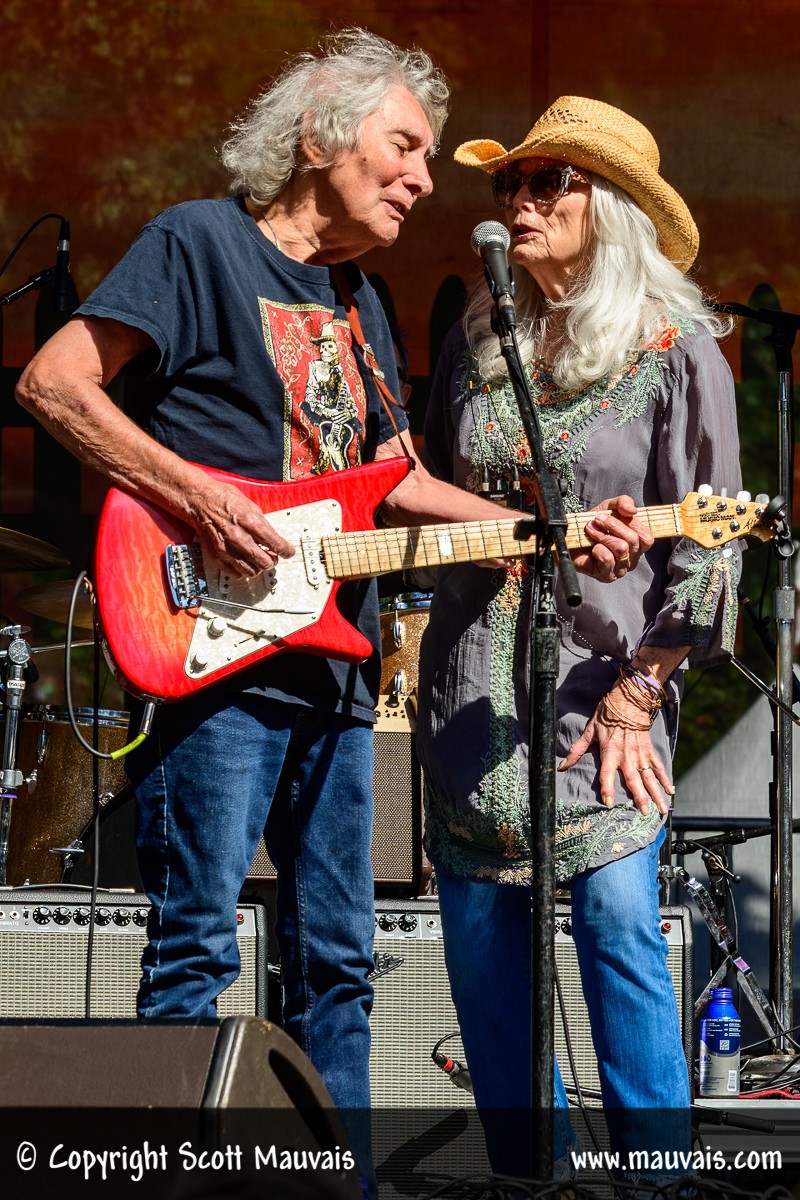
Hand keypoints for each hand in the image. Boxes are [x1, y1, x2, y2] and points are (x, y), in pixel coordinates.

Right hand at [191, 480, 294, 577]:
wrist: (198, 500)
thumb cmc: (222, 498)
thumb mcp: (250, 505)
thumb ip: (262, 524)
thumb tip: (272, 537)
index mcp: (250, 522)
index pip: (276, 544)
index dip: (286, 551)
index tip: (288, 552)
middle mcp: (239, 538)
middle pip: (265, 562)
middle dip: (273, 560)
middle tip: (273, 556)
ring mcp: (227, 549)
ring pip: (252, 571)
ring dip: (258, 567)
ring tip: (259, 560)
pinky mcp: (217, 556)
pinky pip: (235, 573)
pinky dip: (243, 570)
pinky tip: (244, 562)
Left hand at [559, 685, 673, 814]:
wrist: (629, 699)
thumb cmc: (607, 714)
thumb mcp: (590, 731)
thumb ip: (577, 750)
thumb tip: (562, 765)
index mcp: (610, 751)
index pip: (607, 774)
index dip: (607, 788)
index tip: (609, 803)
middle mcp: (627, 756)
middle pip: (634, 780)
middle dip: (640, 798)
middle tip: (645, 813)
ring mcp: (640, 754)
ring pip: (650, 778)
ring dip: (656, 794)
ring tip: (662, 809)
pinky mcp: (649, 750)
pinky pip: (658, 767)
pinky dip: (665, 779)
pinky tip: (670, 791)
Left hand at [573, 494, 653, 581]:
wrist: (571, 537)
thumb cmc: (594, 524)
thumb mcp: (609, 507)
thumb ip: (624, 503)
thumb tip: (632, 510)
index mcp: (637, 544)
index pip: (646, 537)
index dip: (632, 523)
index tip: (614, 513)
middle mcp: (632, 558)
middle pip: (633, 540)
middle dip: (613, 526)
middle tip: (596, 520)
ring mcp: (621, 569)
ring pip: (621, 548)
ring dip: (603, 536)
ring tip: (591, 531)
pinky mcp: (606, 576)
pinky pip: (608, 559)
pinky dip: (597, 549)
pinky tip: (592, 548)